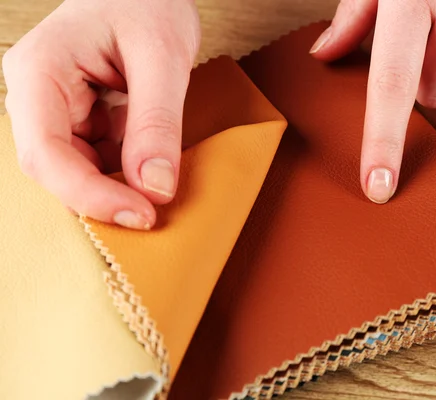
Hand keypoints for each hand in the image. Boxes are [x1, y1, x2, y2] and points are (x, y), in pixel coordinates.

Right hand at [2, 0, 200, 228]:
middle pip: (57, 169)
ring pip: (78, 169)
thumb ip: (157, 121)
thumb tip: (154, 188)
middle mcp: (38, 95)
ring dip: (118, 187)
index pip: (45, 154)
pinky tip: (153, 169)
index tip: (142, 214)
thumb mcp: (163, 56)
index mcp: (39, 72)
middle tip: (155, 214)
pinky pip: (100, 158)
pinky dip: (128, 172)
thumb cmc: (149, 3)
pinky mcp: (82, 118)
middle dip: (105, 197)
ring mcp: (58, 108)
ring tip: (158, 190)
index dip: (90, 195)